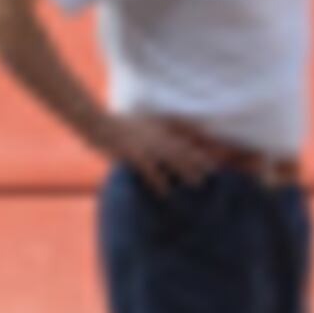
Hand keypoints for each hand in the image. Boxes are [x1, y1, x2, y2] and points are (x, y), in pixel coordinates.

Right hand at [104, 112, 221, 191]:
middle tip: (213, 175)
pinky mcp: (134, 155)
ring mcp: (146, 146)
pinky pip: (150, 171)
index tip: (214, 162)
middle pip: (182, 151)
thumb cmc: (123, 123)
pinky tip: (166, 193)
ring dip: (185, 171)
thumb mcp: (148, 120)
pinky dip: (159, 182)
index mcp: (161, 130)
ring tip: (197, 184)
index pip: (185, 141)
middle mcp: (157, 137)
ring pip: (171, 160)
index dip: (200, 151)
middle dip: (199, 162)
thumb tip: (185, 131)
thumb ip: (165, 125)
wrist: (99, 124)